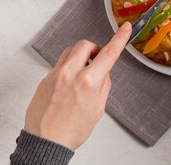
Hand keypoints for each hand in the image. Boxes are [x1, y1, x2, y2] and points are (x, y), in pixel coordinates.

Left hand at [24, 22, 131, 150]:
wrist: (45, 141)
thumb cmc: (71, 130)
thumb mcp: (97, 110)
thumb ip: (103, 86)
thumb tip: (104, 72)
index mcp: (88, 82)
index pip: (108, 54)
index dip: (119, 38)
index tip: (125, 28)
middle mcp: (70, 74)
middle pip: (85, 44)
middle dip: (93, 49)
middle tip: (96, 61)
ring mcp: (55, 74)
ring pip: (70, 51)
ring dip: (79, 56)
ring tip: (82, 73)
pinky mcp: (45, 78)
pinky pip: (59, 64)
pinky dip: (68, 68)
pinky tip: (69, 84)